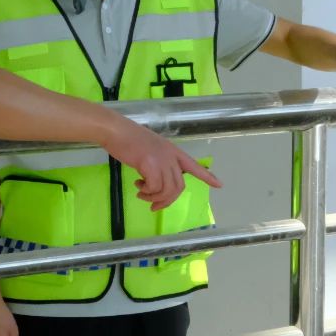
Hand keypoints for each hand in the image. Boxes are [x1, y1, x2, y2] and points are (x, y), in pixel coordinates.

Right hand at [104, 118, 221, 210]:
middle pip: (178, 186)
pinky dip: (146, 192)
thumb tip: (157, 181)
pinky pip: (154, 188)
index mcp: (173, 151)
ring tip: (142, 194)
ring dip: (154, 198)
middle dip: (167, 200)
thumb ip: (159, 162)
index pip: (194, 165)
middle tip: (153, 205)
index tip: (219, 185)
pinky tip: (138, 186)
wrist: (116, 130)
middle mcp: (171, 156)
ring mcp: (161, 160)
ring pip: (167, 190)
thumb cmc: (128, 138)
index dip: (207, 176)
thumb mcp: (151, 150)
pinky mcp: (150, 165)